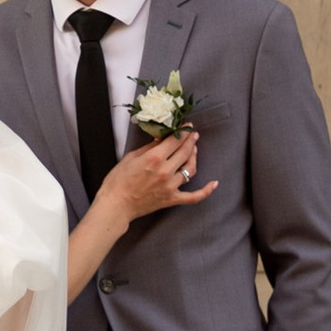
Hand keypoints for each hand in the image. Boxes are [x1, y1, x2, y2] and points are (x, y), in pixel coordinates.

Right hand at [97, 134, 214, 232]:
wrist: (116, 205)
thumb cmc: (118, 181)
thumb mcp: (131, 157)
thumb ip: (149, 147)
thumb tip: (161, 139)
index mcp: (154, 158)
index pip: (175, 141)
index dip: (183, 131)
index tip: (187, 126)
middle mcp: (165, 171)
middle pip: (184, 152)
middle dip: (190, 141)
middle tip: (193, 134)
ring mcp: (171, 186)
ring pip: (190, 169)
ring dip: (194, 157)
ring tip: (194, 150)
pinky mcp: (172, 199)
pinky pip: (193, 197)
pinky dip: (206, 191)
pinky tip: (214, 184)